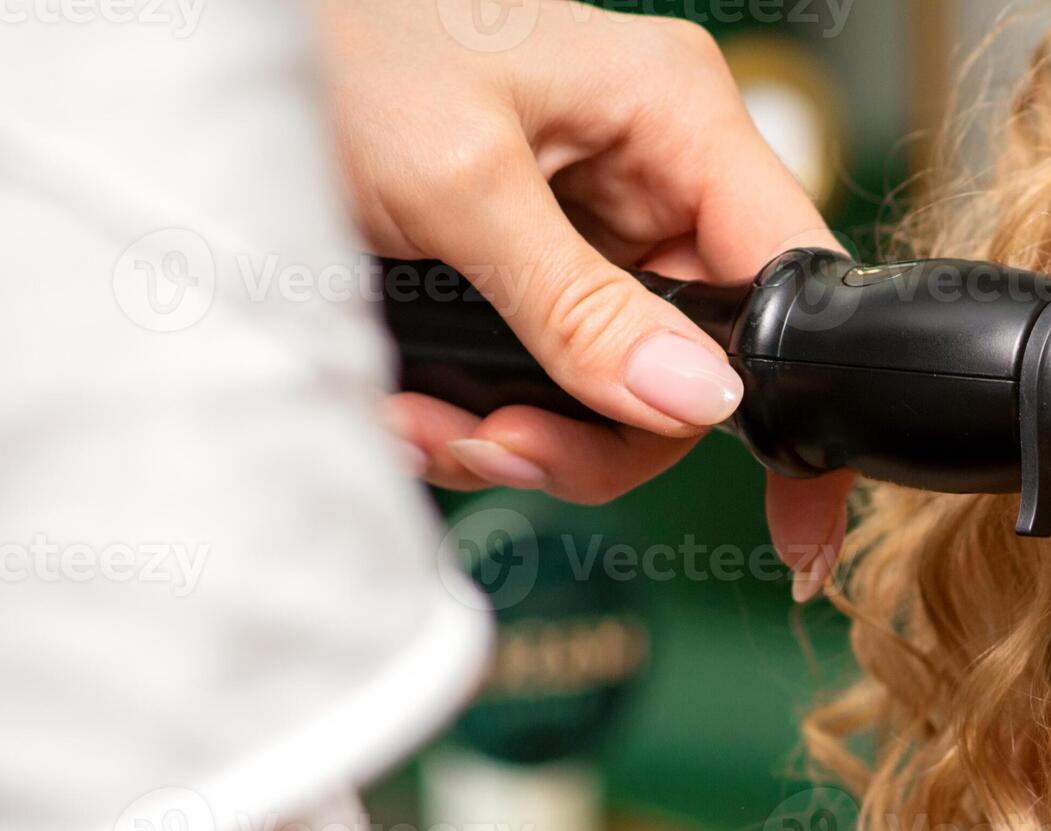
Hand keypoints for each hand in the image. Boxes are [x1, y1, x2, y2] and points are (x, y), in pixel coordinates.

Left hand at [320, 0, 853, 597]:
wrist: (216, 45)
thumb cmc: (331, 46)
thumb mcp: (456, 182)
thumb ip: (578, 304)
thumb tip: (698, 401)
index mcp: (676, 116)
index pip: (790, 276)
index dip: (798, 401)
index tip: (796, 525)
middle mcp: (654, 168)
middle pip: (700, 359)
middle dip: (600, 433)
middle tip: (502, 450)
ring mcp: (597, 219)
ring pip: (622, 385)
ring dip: (526, 435)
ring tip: (432, 430)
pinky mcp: (535, 262)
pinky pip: (551, 372)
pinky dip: (484, 413)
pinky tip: (415, 409)